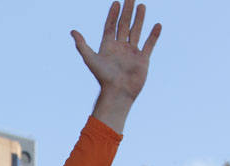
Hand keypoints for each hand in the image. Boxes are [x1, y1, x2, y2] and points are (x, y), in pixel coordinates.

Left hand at [72, 0, 160, 132]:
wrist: (118, 92)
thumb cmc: (103, 77)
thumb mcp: (90, 58)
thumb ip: (82, 45)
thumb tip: (72, 31)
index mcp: (107, 47)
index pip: (110, 26)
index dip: (112, 15)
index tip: (116, 2)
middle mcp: (119, 48)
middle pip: (124, 25)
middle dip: (127, 11)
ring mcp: (131, 53)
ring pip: (136, 31)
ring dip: (139, 19)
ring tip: (142, 6)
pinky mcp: (142, 59)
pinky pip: (149, 44)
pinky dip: (153, 35)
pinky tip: (156, 25)